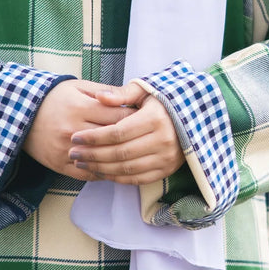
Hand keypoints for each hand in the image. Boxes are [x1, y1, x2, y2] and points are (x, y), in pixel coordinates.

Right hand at [23, 80, 134, 179]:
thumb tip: (131, 99)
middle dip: (133, 139)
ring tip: (134, 156)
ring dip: (120, 160)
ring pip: (102, 160)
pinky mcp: (59, 165)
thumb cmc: (54, 97)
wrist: (20, 113)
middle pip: (113, 139)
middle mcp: (73, 130)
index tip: (147, 120)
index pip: (119, 117)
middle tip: (145, 139)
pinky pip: (88, 173)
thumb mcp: (78, 87)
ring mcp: (66, 150)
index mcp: (80, 108)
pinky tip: (114, 169)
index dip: (137, 119)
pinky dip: (103, 173)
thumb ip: (105, 92)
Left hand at [67, 80, 183, 184]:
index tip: (75, 137)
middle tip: (73, 153)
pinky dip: (116, 178)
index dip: (94, 137)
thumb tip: (99, 97)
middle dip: (92, 155)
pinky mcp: (166, 171)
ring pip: (126, 169)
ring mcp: (166, 158)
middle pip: (119, 153)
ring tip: (81, 163)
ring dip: (100, 168)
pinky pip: (137, 178)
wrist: (195, 118)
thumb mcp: (146, 91)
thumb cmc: (164, 102)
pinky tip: (100, 172)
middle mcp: (163, 141)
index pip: (118, 132)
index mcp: (155, 119)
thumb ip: (122, 94)